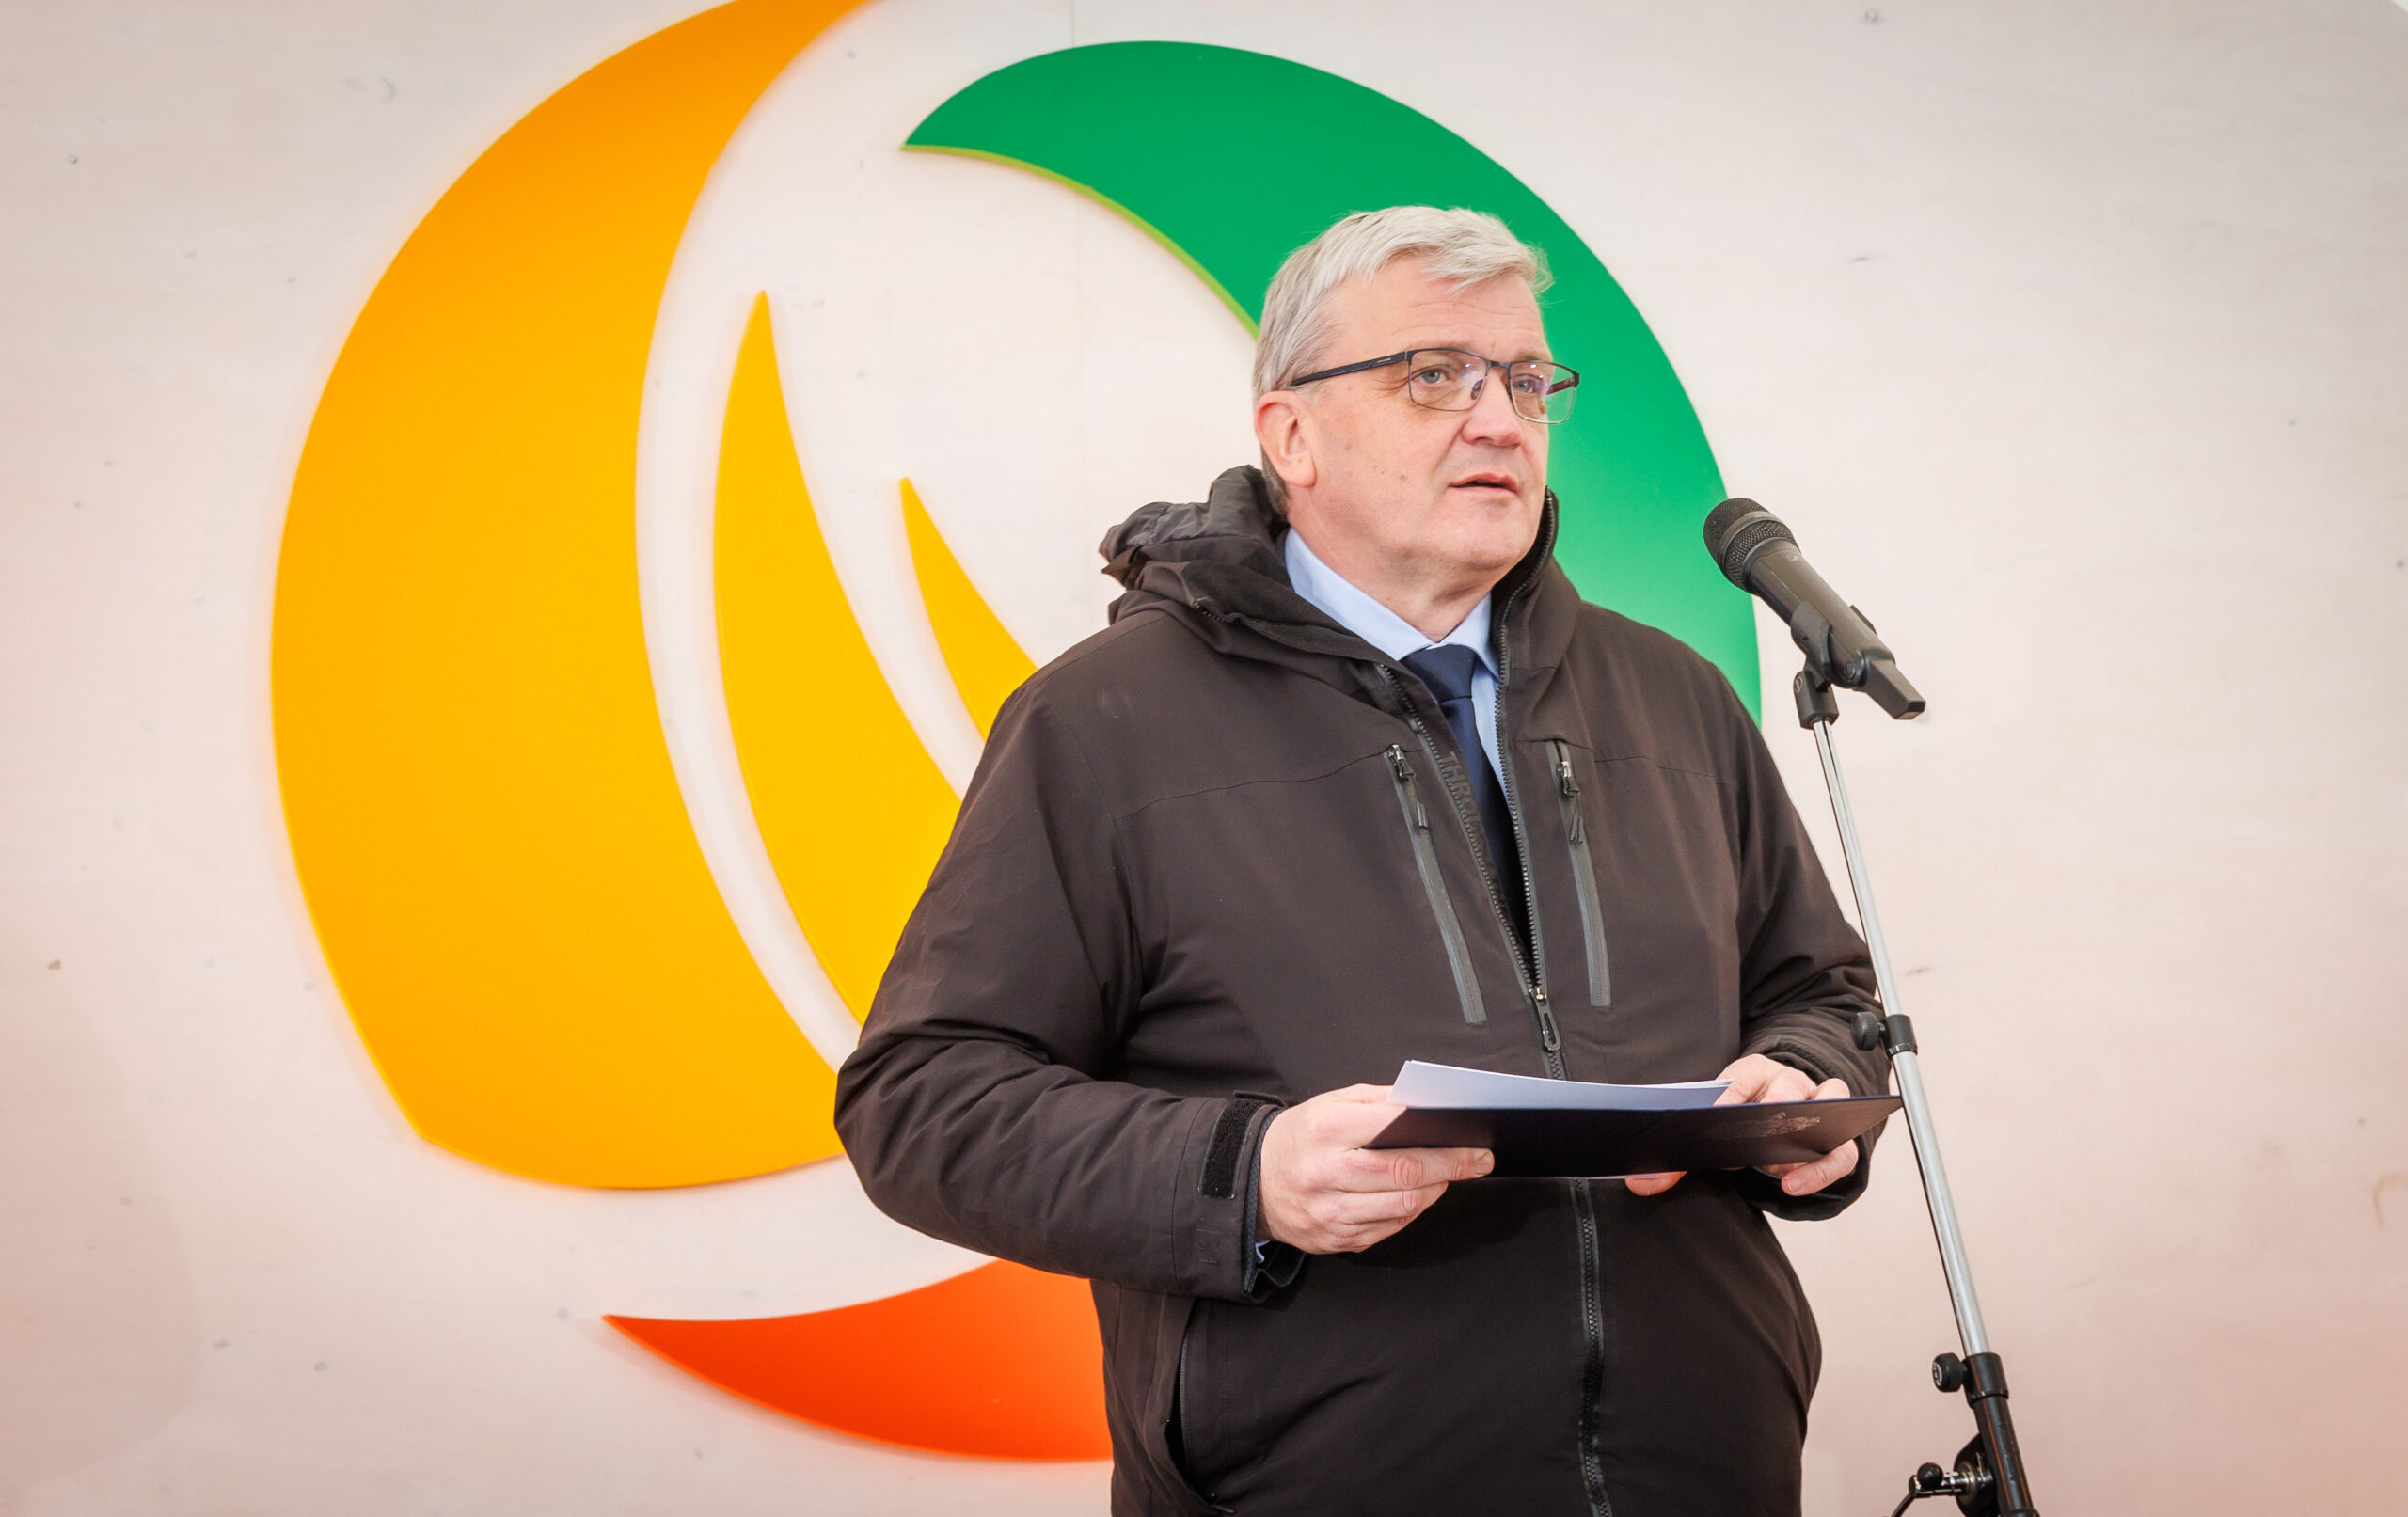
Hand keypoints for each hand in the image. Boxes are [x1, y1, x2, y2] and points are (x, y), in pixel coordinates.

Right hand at [1258, 1085, 1493, 1253]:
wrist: (1253, 1181)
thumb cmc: (1299, 1138)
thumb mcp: (1330, 1103)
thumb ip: (1379, 1101)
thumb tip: (1427, 1109)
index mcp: (1326, 1130)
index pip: (1396, 1135)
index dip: (1443, 1142)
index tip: (1472, 1143)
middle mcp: (1325, 1173)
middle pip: (1405, 1175)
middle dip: (1451, 1168)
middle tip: (1477, 1161)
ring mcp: (1329, 1212)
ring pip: (1403, 1206)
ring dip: (1434, 1190)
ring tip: (1446, 1176)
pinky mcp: (1334, 1239)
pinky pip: (1389, 1228)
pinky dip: (1411, 1211)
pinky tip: (1416, 1196)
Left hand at [1624, 1054, 1857, 1198]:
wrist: (1777, 1108)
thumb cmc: (1736, 1118)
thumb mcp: (1707, 1127)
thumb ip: (1674, 1158)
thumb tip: (1640, 1183)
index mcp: (1751, 1071)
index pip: (1742, 1077)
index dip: (1730, 1099)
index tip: (1715, 1121)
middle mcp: (1788, 1081)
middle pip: (1788, 1089)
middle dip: (1770, 1119)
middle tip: (1749, 1151)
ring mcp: (1817, 1105)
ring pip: (1827, 1109)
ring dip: (1805, 1141)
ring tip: (1778, 1170)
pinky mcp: (1838, 1137)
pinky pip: (1842, 1152)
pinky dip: (1822, 1169)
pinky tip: (1794, 1186)